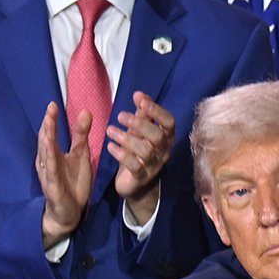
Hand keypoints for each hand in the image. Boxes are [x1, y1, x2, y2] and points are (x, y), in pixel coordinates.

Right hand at [37, 102, 95, 249]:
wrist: (69, 212)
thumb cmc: (72, 182)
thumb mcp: (80, 156)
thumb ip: (81, 135)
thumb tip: (85, 111)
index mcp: (53, 154)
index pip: (51, 133)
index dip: (51, 119)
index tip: (53, 104)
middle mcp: (47, 162)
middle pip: (45, 141)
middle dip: (48, 126)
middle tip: (50, 110)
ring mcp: (48, 175)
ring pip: (46, 156)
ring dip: (46, 142)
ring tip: (48, 128)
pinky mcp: (53, 188)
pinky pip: (51, 175)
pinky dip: (50, 165)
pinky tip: (50, 156)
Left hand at [108, 92, 175, 224]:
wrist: (136, 184)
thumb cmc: (138, 152)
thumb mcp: (140, 132)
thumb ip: (142, 114)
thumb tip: (139, 94)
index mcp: (166, 137)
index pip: (169, 122)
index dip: (157, 111)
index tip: (141, 100)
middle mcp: (164, 151)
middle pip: (158, 136)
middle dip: (140, 124)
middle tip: (120, 115)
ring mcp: (154, 166)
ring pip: (146, 151)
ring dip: (126, 138)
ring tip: (110, 130)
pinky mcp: (141, 178)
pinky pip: (134, 166)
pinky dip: (121, 155)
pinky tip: (110, 147)